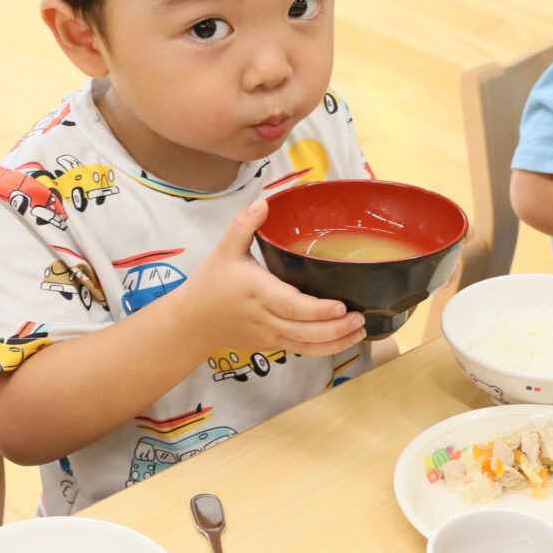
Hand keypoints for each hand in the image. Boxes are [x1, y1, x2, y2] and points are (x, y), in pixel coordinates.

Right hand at [175, 199, 367, 357]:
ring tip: (359, 331)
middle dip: (336, 329)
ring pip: (306, 347)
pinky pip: (300, 351)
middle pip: (305, 332)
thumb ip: (244, 225)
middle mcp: (265, 318)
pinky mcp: (271, 345)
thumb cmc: (210, 284)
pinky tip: (342, 340)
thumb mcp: (223, 250)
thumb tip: (264, 201)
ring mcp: (269, 336)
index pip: (292, 307)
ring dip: (335, 343)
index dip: (318, 311)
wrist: (192, 323)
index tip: (341, 306)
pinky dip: (323, 349)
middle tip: (360, 318)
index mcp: (258, 292)